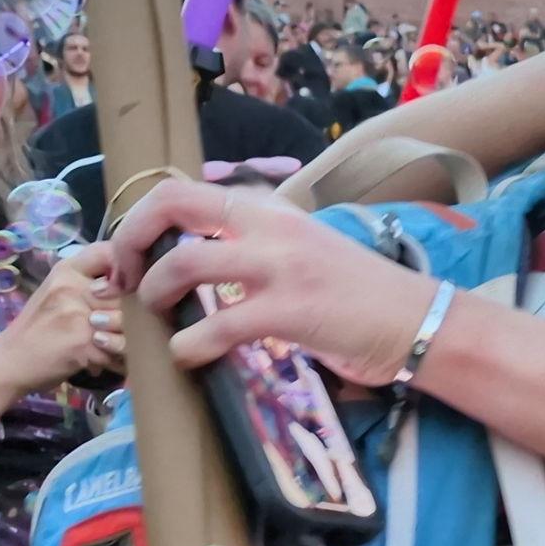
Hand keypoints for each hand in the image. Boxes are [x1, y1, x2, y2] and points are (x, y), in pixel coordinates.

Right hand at [0, 246, 123, 411]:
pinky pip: (122, 349)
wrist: (9, 361)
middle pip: (130, 293)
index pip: (110, 252)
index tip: (129, 289)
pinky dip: (119, 361)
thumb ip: (93, 282)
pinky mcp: (84, 342)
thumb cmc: (39, 328)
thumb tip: (138, 282)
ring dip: (128, 340)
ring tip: (113, 347)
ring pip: (131, 322)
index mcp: (67, 271)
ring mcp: (78, 314)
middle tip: (119, 330)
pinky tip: (105, 362)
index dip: (130, 268)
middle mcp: (72, 287)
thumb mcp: (60, 294)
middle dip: (134, 315)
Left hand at [108, 180, 435, 386]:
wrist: (420, 322)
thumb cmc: (365, 295)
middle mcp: (272, 226)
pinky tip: (189, 356)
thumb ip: (259, 244)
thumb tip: (201, 259)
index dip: (142, 219)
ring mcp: (281, 267)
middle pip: (173, 205)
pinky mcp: (290, 311)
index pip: (186, 189)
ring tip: (160, 319)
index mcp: (273, 209)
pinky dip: (187, 346)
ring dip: (154, 293)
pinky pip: (215, 326)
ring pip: (184, 262)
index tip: (132, 256)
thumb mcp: (307, 249)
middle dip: (130, 241)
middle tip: (124, 280)